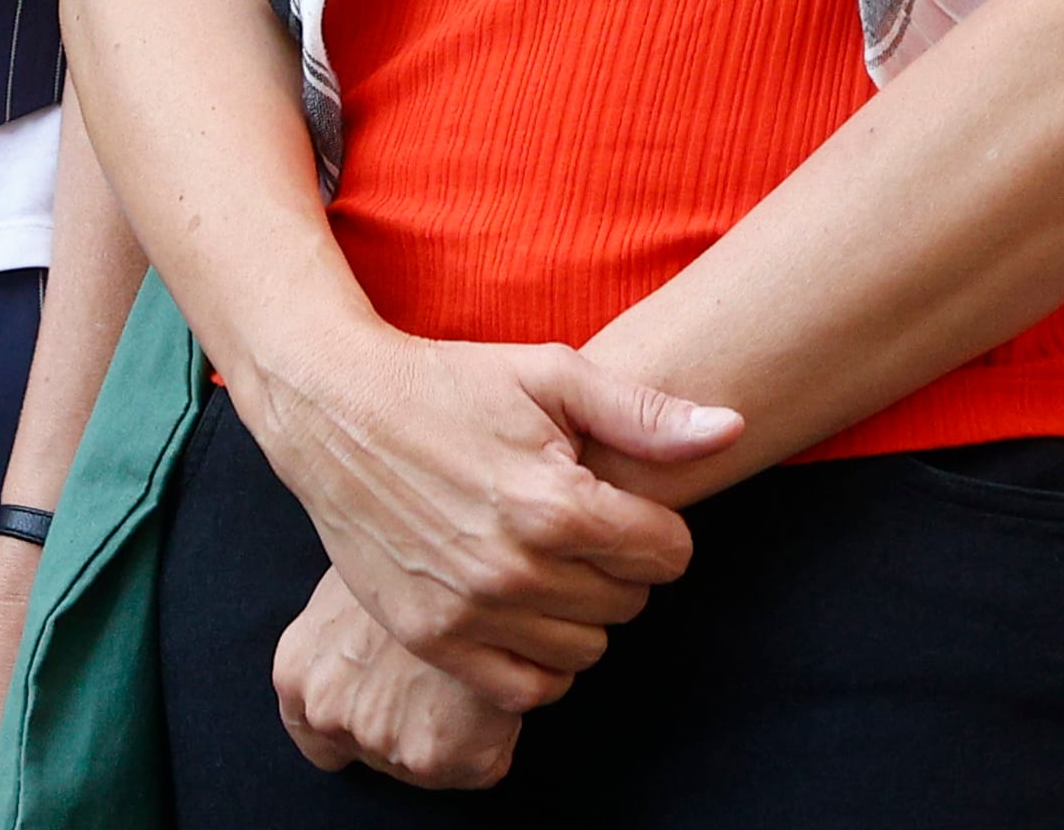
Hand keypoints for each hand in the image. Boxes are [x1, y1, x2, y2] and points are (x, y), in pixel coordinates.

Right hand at [237, 329, 734, 705]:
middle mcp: (513, 569)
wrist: (332, 410)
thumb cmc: (445, 384)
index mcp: (553, 504)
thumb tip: (730, 430)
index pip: (669, 555)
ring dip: (579, 611)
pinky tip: (519, 609)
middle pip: (630, 603)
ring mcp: (468, 612)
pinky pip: (527, 689)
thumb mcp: (547, 374)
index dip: (653, 526)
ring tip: (542, 561)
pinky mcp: (431, 638)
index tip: (614, 501)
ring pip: (587, 650)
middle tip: (573, 526)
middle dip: (616, 565)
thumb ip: (644, 413)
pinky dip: (537, 659)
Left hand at [274, 573, 526, 789]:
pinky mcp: (430, 759)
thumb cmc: (410, 559)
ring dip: (452, 733)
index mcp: (296, 674)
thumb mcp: (351, 590)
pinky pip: (476, 767)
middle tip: (438, 683)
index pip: (311, 734)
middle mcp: (324, 711)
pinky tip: (492, 692)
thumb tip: (368, 659)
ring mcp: (374, 740)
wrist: (466, 563)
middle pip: (372, 751)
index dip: (354, 723)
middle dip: (407, 726)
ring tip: (465, 678)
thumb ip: (342, 642)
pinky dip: (495, 739)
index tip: (385, 707)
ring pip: (426, 762)